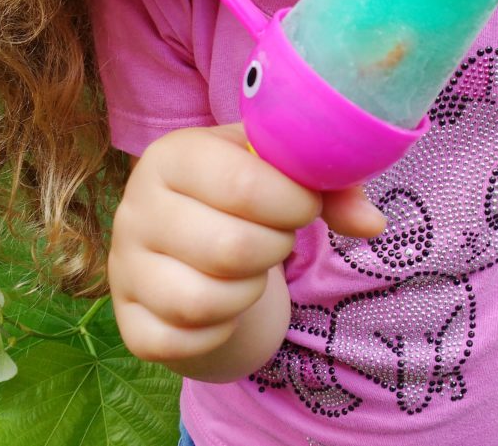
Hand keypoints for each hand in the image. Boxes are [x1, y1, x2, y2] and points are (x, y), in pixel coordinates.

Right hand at [108, 124, 385, 380]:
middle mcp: (135, 209)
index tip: (305, 206)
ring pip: (203, 301)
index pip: (242, 183)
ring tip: (253, 270)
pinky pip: (183, 342)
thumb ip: (330, 187)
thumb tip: (373, 224)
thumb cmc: (243, 200)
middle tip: (279, 239)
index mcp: (171, 156)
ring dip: (249, 291)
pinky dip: (221, 330)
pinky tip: (227, 306)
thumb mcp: (281, 174)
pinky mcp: (130, 324)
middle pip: (229, 247)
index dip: (295, 203)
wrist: (192, 249)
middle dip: (276, 248)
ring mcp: (124, 270)